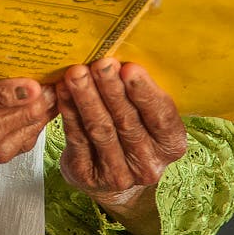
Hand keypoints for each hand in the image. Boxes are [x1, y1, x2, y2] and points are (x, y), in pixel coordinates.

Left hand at [56, 59, 186, 234]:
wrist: (112, 177)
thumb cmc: (134, 131)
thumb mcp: (147, 116)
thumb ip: (141, 94)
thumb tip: (123, 56)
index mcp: (171, 145)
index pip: (161, 117)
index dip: (145, 92)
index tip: (129, 68)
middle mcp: (148, 165)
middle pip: (127, 122)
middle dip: (111, 89)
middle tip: (99, 63)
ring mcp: (118, 175)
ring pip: (101, 130)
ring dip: (87, 98)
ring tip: (76, 73)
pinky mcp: (88, 176)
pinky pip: (77, 138)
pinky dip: (69, 112)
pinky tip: (62, 91)